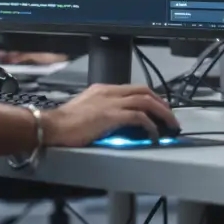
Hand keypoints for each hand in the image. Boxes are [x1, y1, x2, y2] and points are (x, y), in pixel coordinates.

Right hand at [42, 84, 177, 146]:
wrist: (53, 126)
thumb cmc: (65, 123)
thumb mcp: (86, 109)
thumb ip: (102, 110)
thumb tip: (116, 121)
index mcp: (103, 89)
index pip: (134, 88)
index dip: (151, 97)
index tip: (159, 108)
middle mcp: (109, 92)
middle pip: (145, 91)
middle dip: (162, 103)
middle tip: (170, 117)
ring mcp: (111, 103)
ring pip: (146, 101)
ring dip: (162, 113)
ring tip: (170, 125)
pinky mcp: (111, 116)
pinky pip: (139, 117)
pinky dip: (150, 125)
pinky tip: (154, 134)